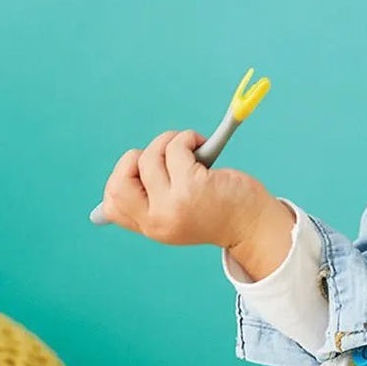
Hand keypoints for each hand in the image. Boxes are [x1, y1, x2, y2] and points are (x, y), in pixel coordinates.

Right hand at [101, 130, 283, 253]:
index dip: (119, 181)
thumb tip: (131, 171)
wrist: (255, 226)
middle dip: (133, 159)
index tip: (140, 171)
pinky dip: (187, 137)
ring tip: (191, 146)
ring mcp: (174, 202)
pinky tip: (202, 144)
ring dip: (169, 141)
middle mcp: (158, 219)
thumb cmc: (220, 212)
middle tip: (160, 156)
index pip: (112, 205)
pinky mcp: (193, 185)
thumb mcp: (180, 217)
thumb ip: (157, 201)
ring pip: (150, 156)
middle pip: (120, 180)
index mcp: (152, 227)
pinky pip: (177, 148)